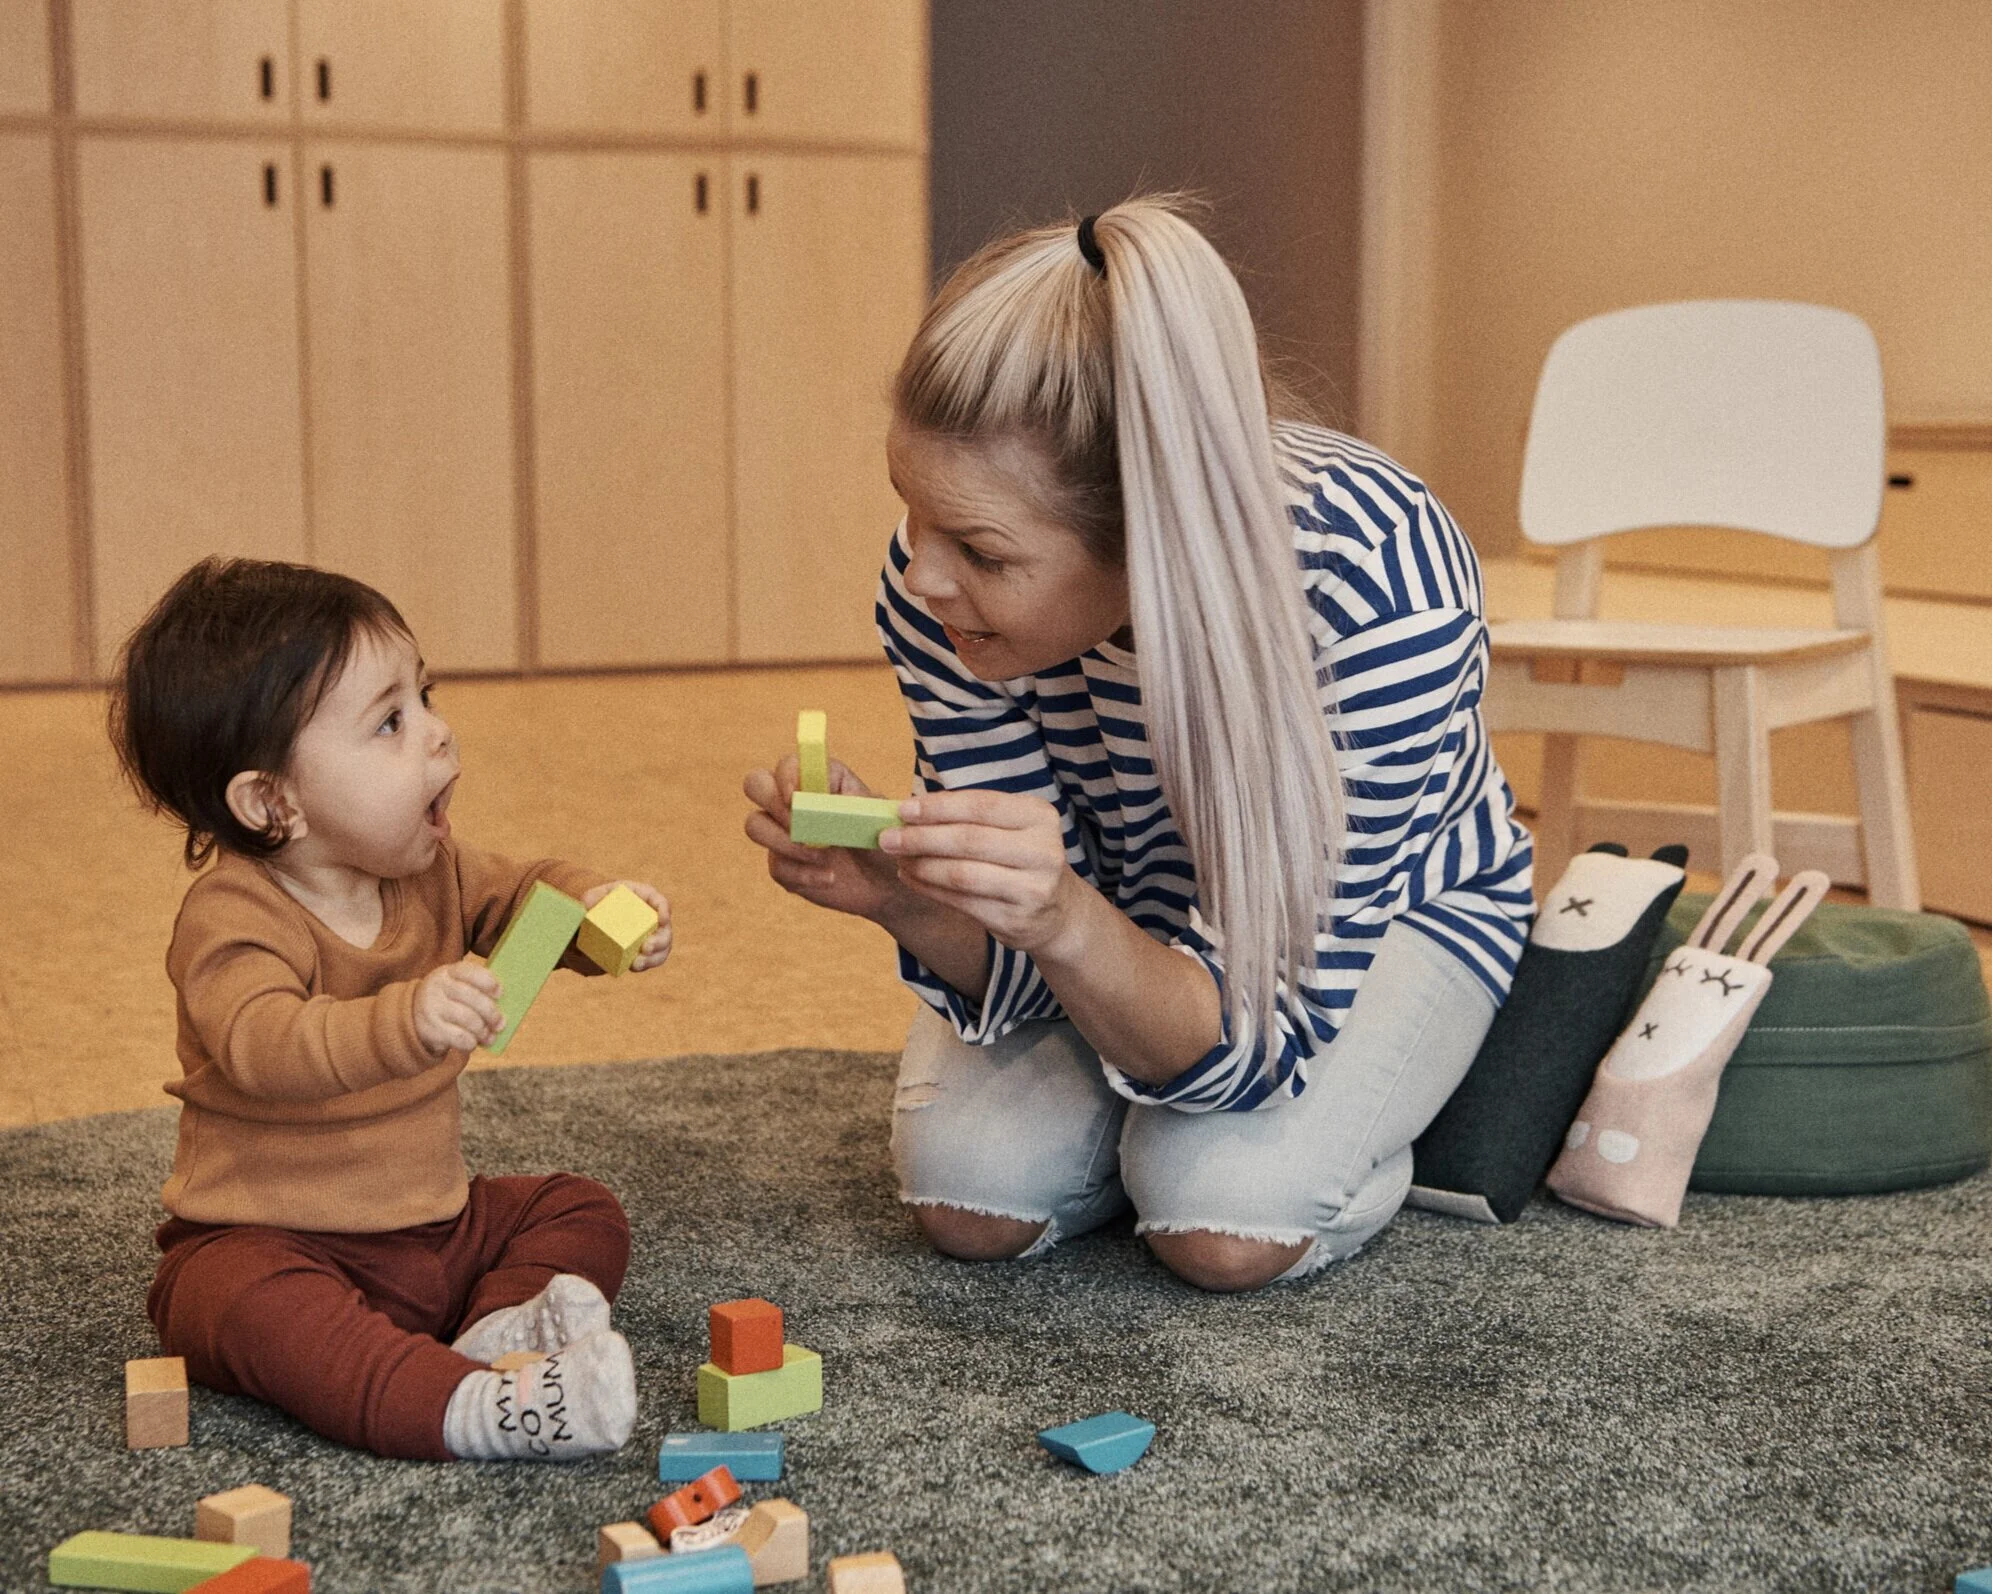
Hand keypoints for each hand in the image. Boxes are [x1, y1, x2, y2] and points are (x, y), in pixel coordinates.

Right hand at [414, 956, 503, 1054]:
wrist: (413, 1016)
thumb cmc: (448, 1000)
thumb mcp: (457, 988)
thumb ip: (477, 991)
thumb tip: (506, 1008)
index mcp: (448, 972)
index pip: (470, 971)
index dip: (488, 982)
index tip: (500, 993)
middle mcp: (438, 987)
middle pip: (473, 998)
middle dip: (492, 1013)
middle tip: (500, 1024)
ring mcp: (432, 1007)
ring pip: (469, 1019)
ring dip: (484, 1031)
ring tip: (490, 1037)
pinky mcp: (431, 1029)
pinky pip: (459, 1037)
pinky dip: (471, 1042)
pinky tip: (474, 1043)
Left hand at [581, 880, 672, 971]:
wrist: (596, 921)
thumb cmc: (598, 903)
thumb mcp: (593, 897)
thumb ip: (590, 899)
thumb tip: (587, 905)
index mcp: (644, 898)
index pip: (661, 902)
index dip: (665, 910)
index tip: (661, 920)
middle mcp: (652, 917)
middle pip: (665, 929)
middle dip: (659, 941)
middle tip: (646, 948)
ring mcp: (652, 935)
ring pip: (662, 948)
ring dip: (653, 958)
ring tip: (637, 964)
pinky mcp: (646, 950)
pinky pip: (652, 959)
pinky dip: (645, 964)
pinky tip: (634, 967)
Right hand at [743, 754, 906, 922]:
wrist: (887, 880)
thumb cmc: (883, 838)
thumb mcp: (879, 817)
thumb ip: (856, 802)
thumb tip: (833, 800)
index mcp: (817, 779)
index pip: (786, 765)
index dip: (786, 777)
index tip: (797, 798)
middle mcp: (793, 801)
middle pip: (756, 784)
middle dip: (773, 803)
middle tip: (800, 825)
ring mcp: (783, 832)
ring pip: (755, 825)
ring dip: (785, 842)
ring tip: (823, 856)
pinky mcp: (783, 863)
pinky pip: (776, 866)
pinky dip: (802, 874)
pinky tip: (829, 878)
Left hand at [878, 788, 1083, 957]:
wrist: (1057, 911)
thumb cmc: (1020, 857)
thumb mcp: (1010, 827)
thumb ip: (969, 816)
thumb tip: (910, 808)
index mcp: (1039, 817)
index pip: (981, 806)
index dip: (938, 807)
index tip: (902, 809)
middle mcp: (1042, 851)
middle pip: (969, 840)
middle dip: (922, 838)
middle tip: (888, 837)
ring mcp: (1032, 889)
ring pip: (963, 875)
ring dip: (922, 866)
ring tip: (899, 860)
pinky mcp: (1016, 919)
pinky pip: (962, 902)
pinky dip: (930, 889)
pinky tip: (912, 879)